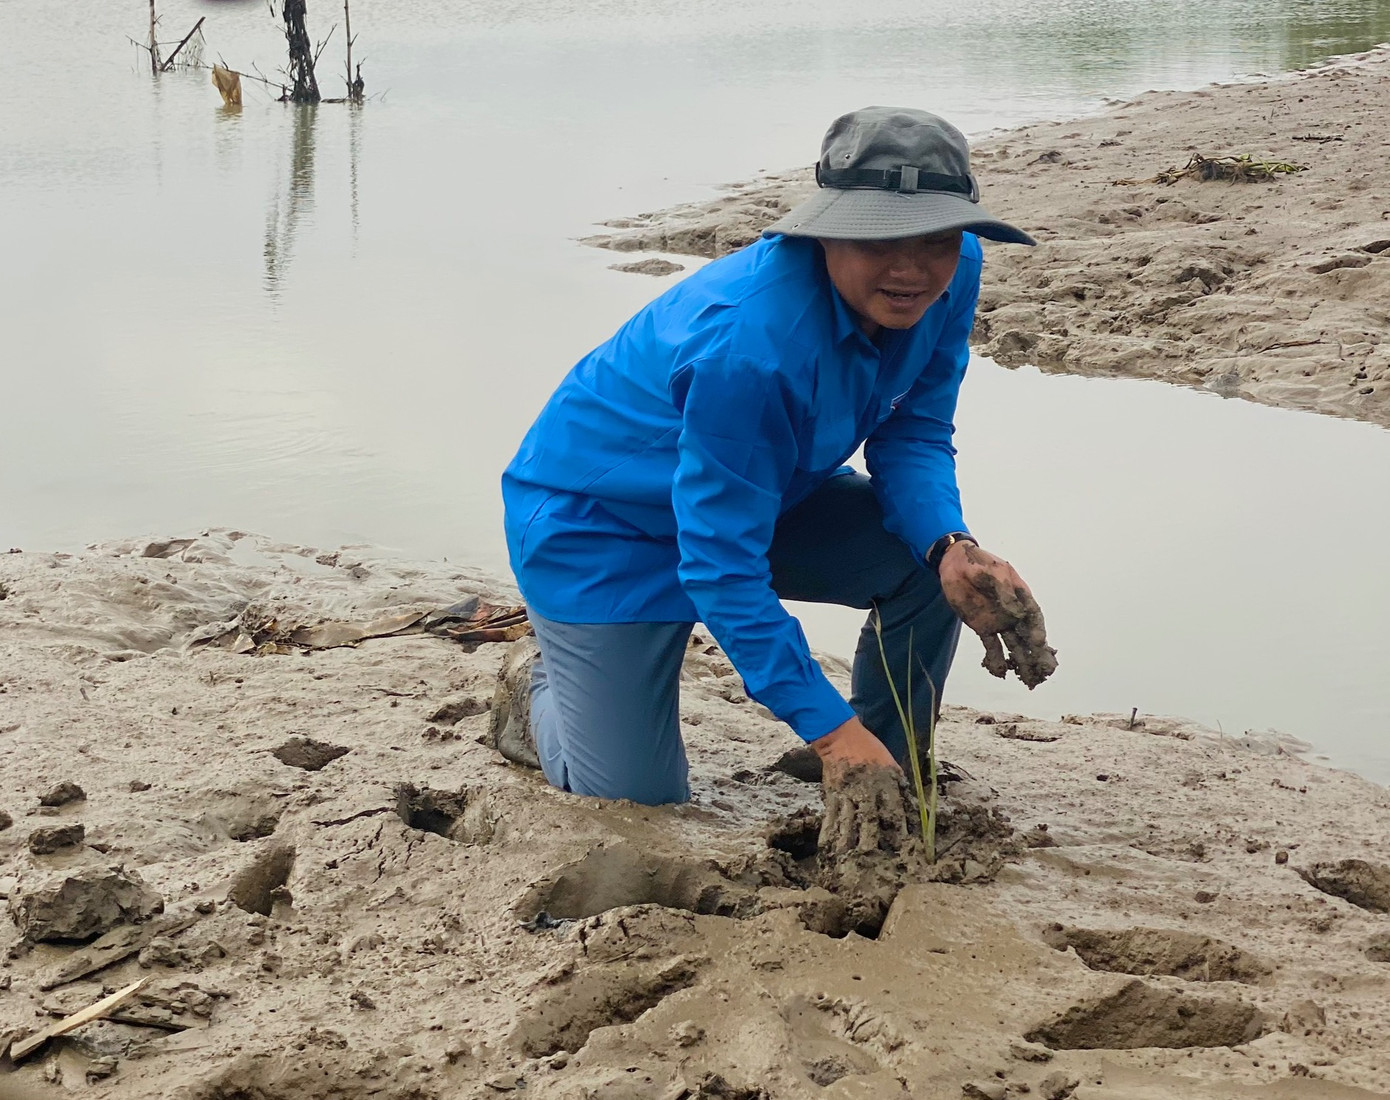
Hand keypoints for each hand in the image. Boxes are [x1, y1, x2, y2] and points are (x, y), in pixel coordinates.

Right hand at [814, 717, 911, 859]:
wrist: (841, 738)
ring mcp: (847, 792)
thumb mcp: (891, 764)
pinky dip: (829, 832)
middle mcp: (866, 789)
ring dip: (848, 840)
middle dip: (871, 838)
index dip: (899, 828)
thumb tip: (912, 806)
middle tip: (873, 857)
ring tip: (847, 858)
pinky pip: (830, 816)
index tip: (902, 846)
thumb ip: (900, 786)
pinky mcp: (832, 793)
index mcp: (885, 782)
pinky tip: (828, 846)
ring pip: (848, 820)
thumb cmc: (870, 750)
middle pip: (869, 818)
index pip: (894, 810)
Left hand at [938, 541, 1057, 688]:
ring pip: (1014, 645)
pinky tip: (1001, 673)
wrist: (954, 564)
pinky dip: (997, 660)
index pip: (1033, 615)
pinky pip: (992, 647)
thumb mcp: (989, 571)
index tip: (1040, 644)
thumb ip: (1001, 590)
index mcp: (1019, 595)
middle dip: (1037, 654)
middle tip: (1044, 672)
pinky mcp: (984, 628)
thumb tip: (1016, 612)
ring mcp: (1000, 621)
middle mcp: (1013, 612)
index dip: (1038, 630)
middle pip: (1028, 635)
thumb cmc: (976, 563)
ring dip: (1022, 661)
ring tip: (1030, 680)